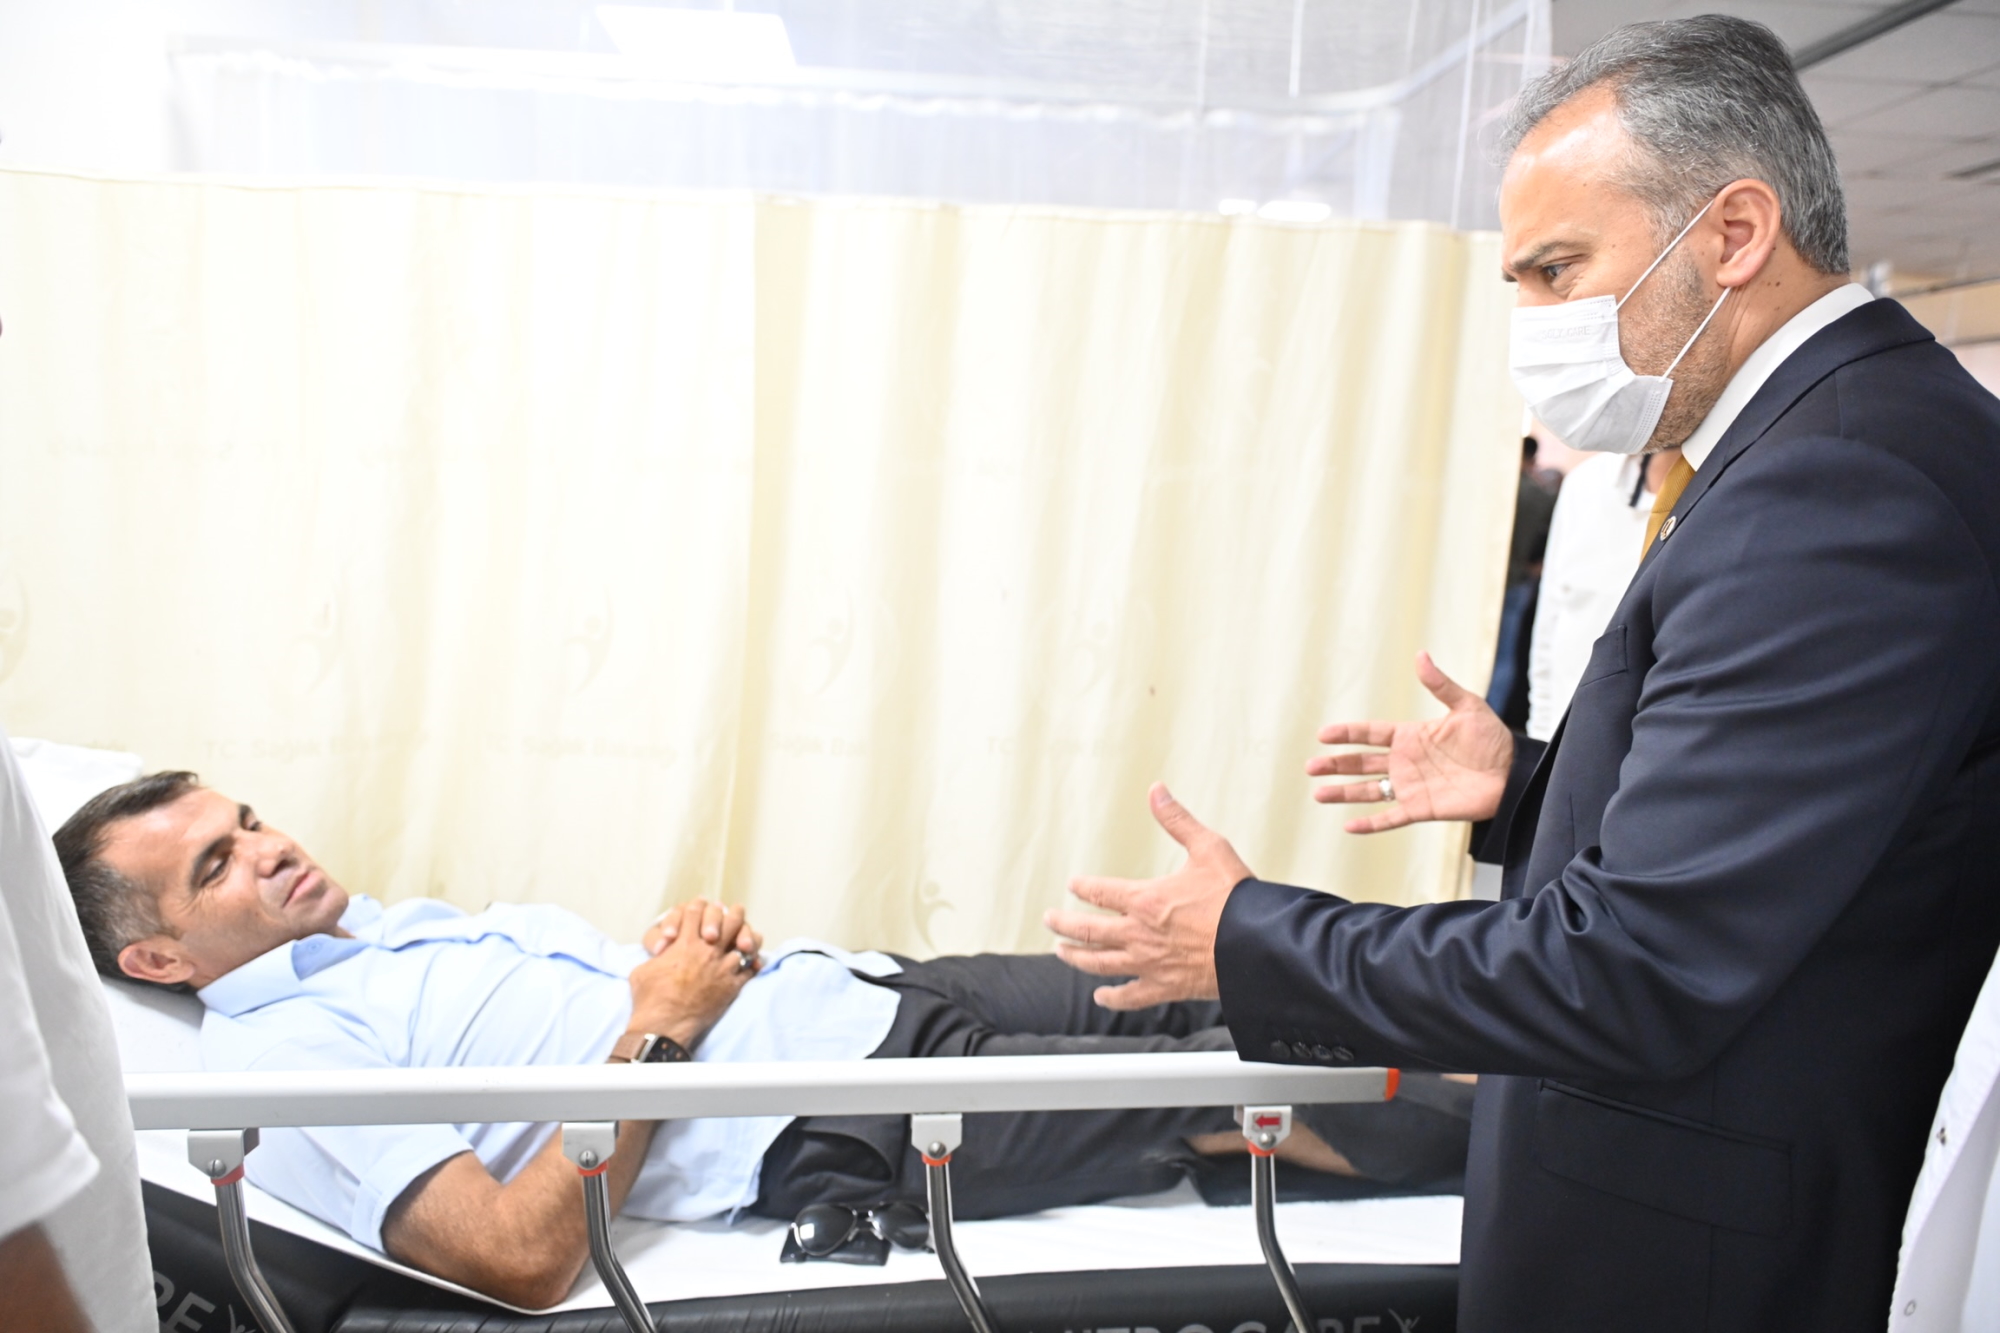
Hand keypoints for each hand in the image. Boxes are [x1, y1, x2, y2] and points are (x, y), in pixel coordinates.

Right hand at [628, 905, 758, 1047]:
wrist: (664, 1025)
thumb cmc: (650, 998)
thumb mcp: (644, 969)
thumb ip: (657, 957)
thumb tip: (660, 956)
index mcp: (685, 943)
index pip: (696, 912)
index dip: (700, 906)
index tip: (705, 905)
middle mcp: (707, 951)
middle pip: (729, 921)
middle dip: (733, 913)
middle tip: (736, 911)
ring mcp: (722, 968)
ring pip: (745, 943)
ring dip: (747, 937)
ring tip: (748, 936)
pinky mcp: (731, 986)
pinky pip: (750, 969)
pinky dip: (753, 963)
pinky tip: (753, 962)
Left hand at [1044, 783, 1249, 1010]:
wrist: (1257, 945)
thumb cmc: (1235, 897)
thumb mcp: (1208, 848)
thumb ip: (1177, 821)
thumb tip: (1156, 791)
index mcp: (1145, 899)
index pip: (1100, 892)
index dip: (1083, 887)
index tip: (1073, 885)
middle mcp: (1138, 933)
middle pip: (1087, 930)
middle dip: (1064, 923)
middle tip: (1050, 919)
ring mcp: (1148, 963)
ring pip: (1099, 963)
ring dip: (1077, 957)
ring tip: (1062, 952)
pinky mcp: (1164, 988)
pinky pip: (1129, 997)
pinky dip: (1112, 998)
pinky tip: (1101, 997)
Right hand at [1307, 651, 1513, 833]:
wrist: (1512, 774)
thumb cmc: (1492, 738)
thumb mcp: (1466, 706)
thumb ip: (1440, 685)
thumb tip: (1420, 656)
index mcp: (1411, 736)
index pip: (1370, 734)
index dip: (1347, 734)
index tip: (1323, 735)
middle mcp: (1405, 762)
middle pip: (1361, 763)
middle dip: (1335, 765)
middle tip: (1311, 767)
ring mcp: (1410, 787)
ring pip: (1368, 791)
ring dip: (1343, 793)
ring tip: (1318, 794)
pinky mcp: (1421, 809)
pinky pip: (1391, 817)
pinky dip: (1371, 823)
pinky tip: (1349, 826)